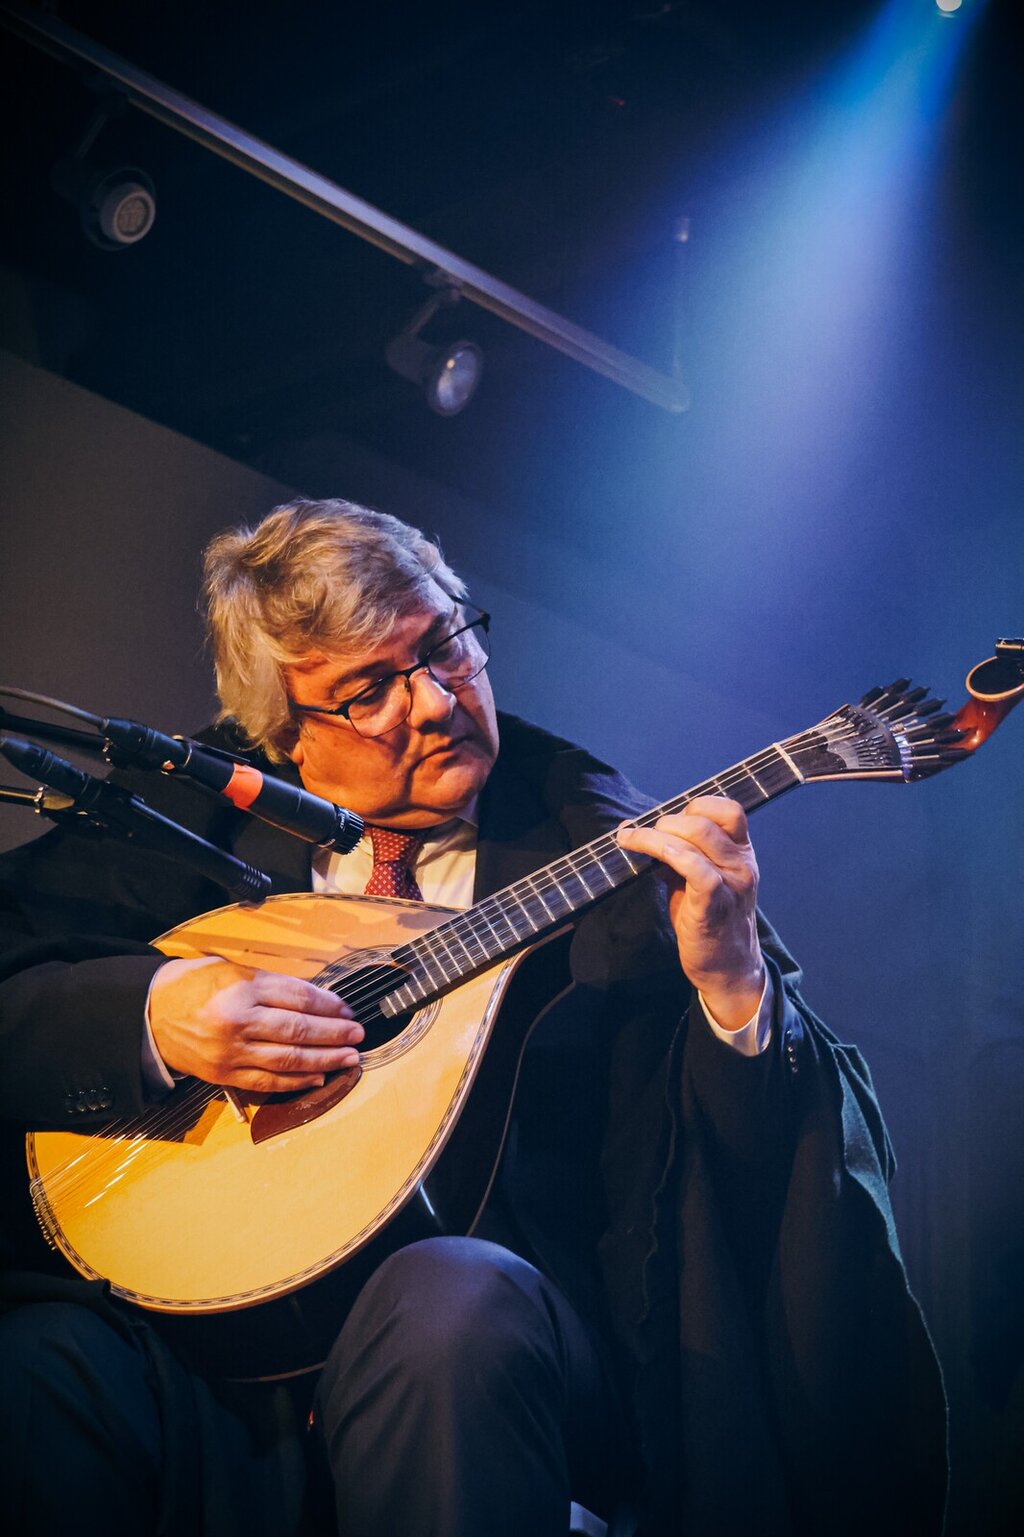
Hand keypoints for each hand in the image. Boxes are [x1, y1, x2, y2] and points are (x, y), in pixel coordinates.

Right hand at [148, 956, 363, 1091]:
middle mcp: (238, 1021)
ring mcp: (231, 1052)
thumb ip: (271, 984)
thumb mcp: (232, 970)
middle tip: (358, 1034)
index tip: (347, 1009)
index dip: (330, 1004)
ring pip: (288, 1060)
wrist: (149, 1014)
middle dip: (334, 1034)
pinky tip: (319, 1077)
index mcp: (242, 988)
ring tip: (349, 1058)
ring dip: (324, 1060)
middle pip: (298, 1029)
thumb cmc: (194, 985)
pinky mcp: (224, 1075)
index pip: (298, 997)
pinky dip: (296, 1082)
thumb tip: (315, 1000)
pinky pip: (267, 1082)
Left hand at [617, 796, 764, 1029]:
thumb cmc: (710, 923)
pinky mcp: (715, 903)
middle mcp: (742, 863)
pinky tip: (645, 859)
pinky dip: (664, 855)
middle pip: (705, 820)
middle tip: (643, 834)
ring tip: (632, 840)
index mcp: (741, 853)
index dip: (696, 806)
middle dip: (666, 821)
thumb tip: (638, 832)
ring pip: (696, 838)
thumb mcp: (698, 882)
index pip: (728, 809)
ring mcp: (732, 883)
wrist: (727, 968)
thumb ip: (678, 856)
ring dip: (655, 835)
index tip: (669, 820)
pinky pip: (693, 867)